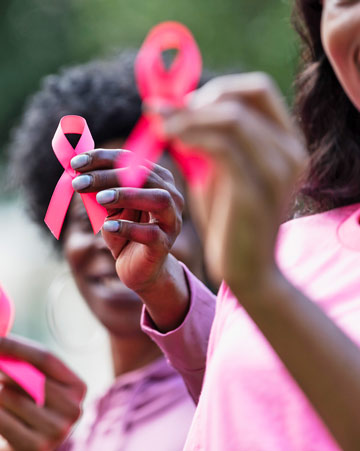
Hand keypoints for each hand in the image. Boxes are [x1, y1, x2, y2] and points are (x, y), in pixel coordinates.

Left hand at [0, 336, 85, 450]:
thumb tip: (2, 340)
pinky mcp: (36, 447)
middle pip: (31, 377)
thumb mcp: (37, 383)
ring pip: (12, 397)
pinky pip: (2, 419)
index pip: (47, 358)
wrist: (25, 448)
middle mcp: (74, 409)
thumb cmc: (30, 407)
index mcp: (78, 387)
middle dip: (5, 368)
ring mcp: (57, 430)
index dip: (19, 347)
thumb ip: (28, 364)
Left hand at [71, 149, 183, 294]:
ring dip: (128, 195)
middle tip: (80, 182)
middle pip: (144, 176)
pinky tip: (108, 227)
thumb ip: (100, 188)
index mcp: (158, 179)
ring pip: (158, 199)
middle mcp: (171, 195)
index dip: (103, 159)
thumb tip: (78, 171)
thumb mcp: (109, 207)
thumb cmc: (124, 231)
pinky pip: (151, 233)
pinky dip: (128, 228)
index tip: (75, 163)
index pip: (131, 160)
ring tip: (100, 199)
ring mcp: (171, 220)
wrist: (138, 267)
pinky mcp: (165, 244)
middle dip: (109, 176)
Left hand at [162, 73, 305, 297]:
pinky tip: (170, 141)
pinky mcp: (254, 189)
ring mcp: (276, 169)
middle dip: (197, 101)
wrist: (248, 269)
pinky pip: (221, 146)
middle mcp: (289, 151)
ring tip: (158, 126)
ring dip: (187, 117)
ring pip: (230, 117)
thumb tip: (176, 110)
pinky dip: (191, 137)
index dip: (218, 89)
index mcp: (286, 143)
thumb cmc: (232, 221)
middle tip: (163, 113)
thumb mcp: (223, 175)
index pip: (258, 90)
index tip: (184, 104)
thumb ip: (210, 142)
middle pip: (243, 98)